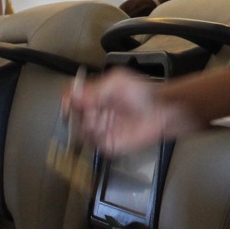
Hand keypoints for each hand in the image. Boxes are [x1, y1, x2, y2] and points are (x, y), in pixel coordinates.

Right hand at [67, 67, 200, 155]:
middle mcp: (95, 113)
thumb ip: (94, 90)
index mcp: (94, 96)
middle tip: (92, 111)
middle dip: (80, 115)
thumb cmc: (144, 94)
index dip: (67, 102)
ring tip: (103, 121)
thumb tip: (73, 95)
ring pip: (81, 133)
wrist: (161, 112)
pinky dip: (99, 140)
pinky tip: (109, 132)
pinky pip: (95, 145)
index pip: (71, 99)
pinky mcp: (108, 144)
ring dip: (89, 128)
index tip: (69, 105)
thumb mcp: (117, 83)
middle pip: (73, 117)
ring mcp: (101, 129)